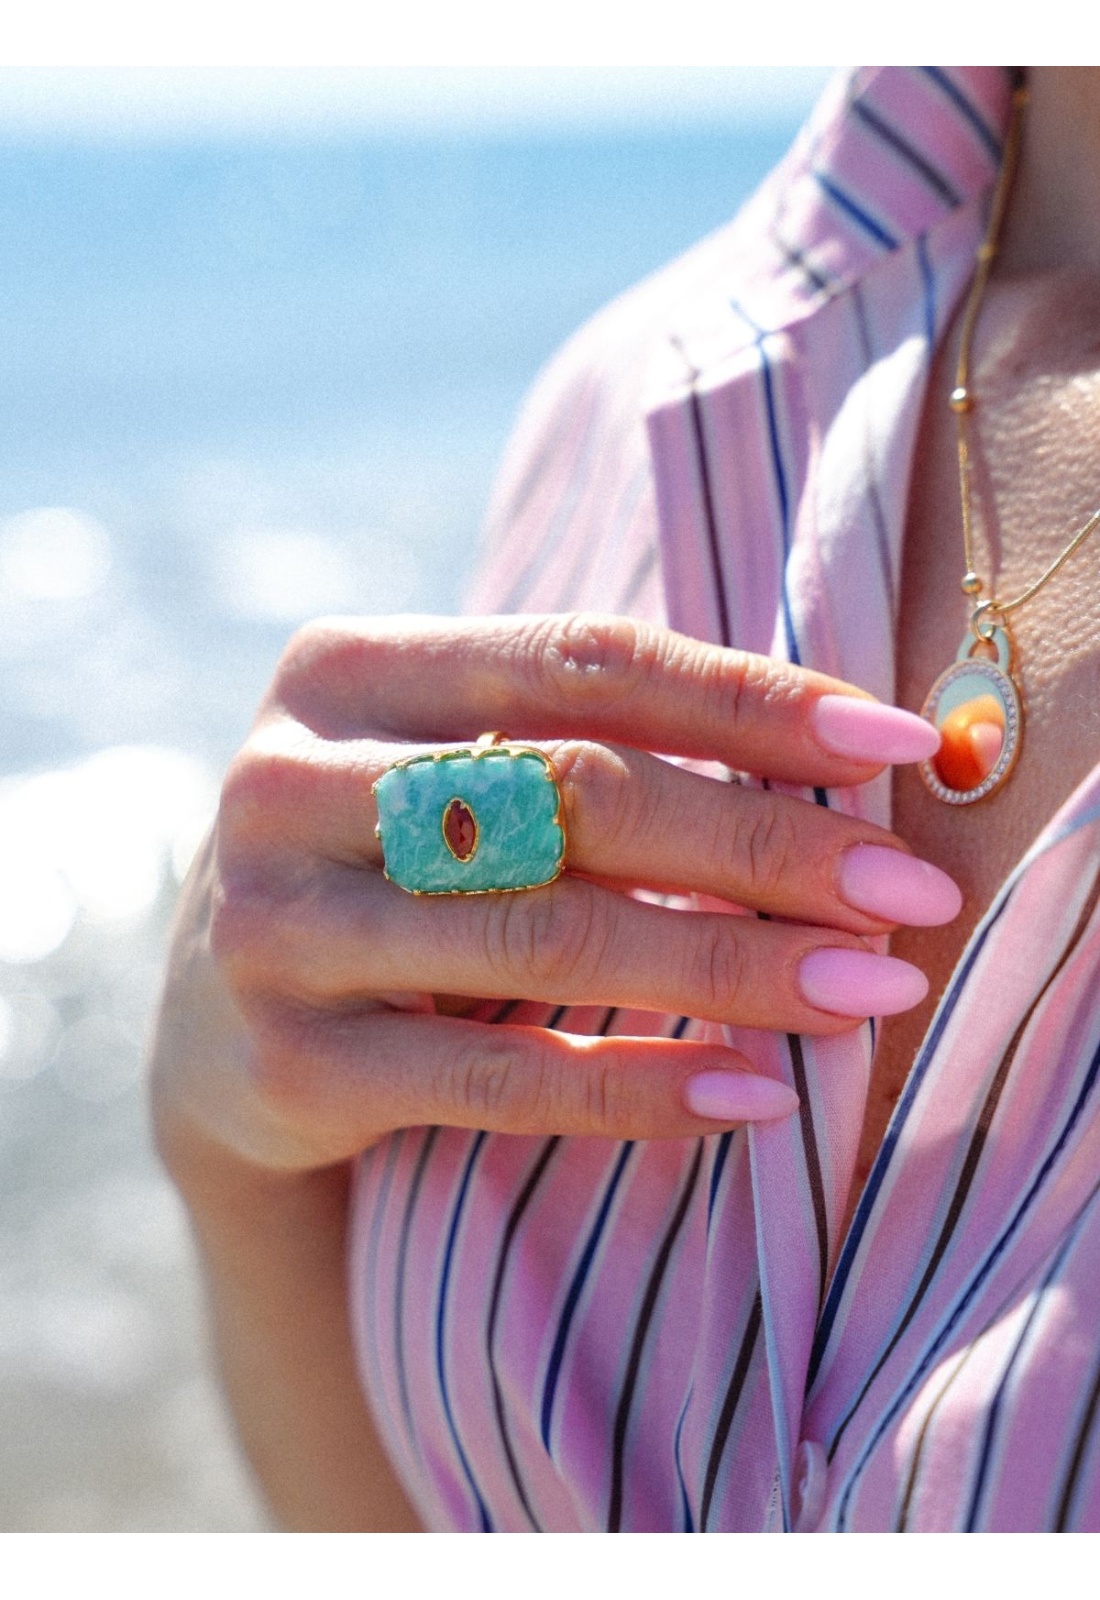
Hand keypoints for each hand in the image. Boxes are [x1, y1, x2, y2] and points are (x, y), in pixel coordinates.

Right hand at [149, 613, 956, 1175]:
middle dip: (761, 846)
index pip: (583, 659)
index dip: (750, 699)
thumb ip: (591, 744)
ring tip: (865, 989)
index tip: (894, 742)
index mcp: (347, 668)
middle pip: (572, 795)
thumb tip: (845, 762)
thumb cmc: (391, 864)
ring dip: (729, 967)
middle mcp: (288, 779)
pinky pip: (495, 1079)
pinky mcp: (287, 1062)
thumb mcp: (453, 771)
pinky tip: (755, 1093)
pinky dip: (638, 1086)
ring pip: (544, 937)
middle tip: (906, 892)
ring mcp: (276, 924)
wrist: (216, 1026)